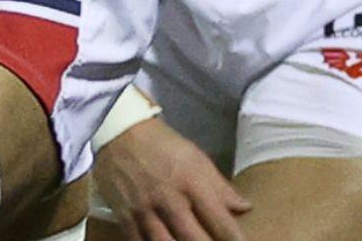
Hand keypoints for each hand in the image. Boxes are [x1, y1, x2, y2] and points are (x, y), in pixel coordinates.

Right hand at [94, 118, 248, 240]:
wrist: (117, 131)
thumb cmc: (162, 144)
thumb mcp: (196, 158)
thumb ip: (219, 186)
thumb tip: (244, 208)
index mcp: (191, 182)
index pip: (220, 222)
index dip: (235, 240)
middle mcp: (168, 199)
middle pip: (194, 239)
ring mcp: (143, 209)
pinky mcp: (123, 215)